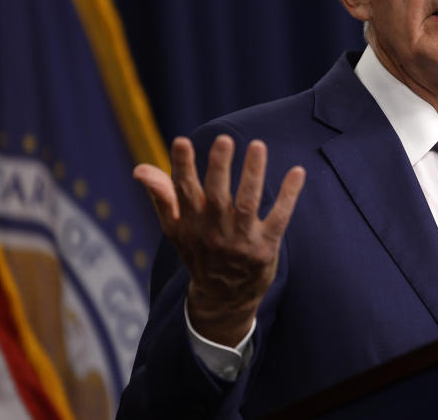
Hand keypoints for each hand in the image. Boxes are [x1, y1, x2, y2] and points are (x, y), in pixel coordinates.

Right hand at [134, 134, 304, 345]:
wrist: (223, 299)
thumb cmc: (199, 253)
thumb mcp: (175, 231)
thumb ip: (162, 197)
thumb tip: (139, 168)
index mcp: (191, 223)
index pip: (184, 191)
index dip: (182, 167)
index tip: (181, 141)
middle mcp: (215, 231)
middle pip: (217, 194)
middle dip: (219, 166)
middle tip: (224, 138)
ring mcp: (241, 240)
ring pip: (247, 202)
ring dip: (253, 173)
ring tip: (258, 145)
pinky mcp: (266, 247)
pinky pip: (279, 217)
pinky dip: (289, 195)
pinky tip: (297, 171)